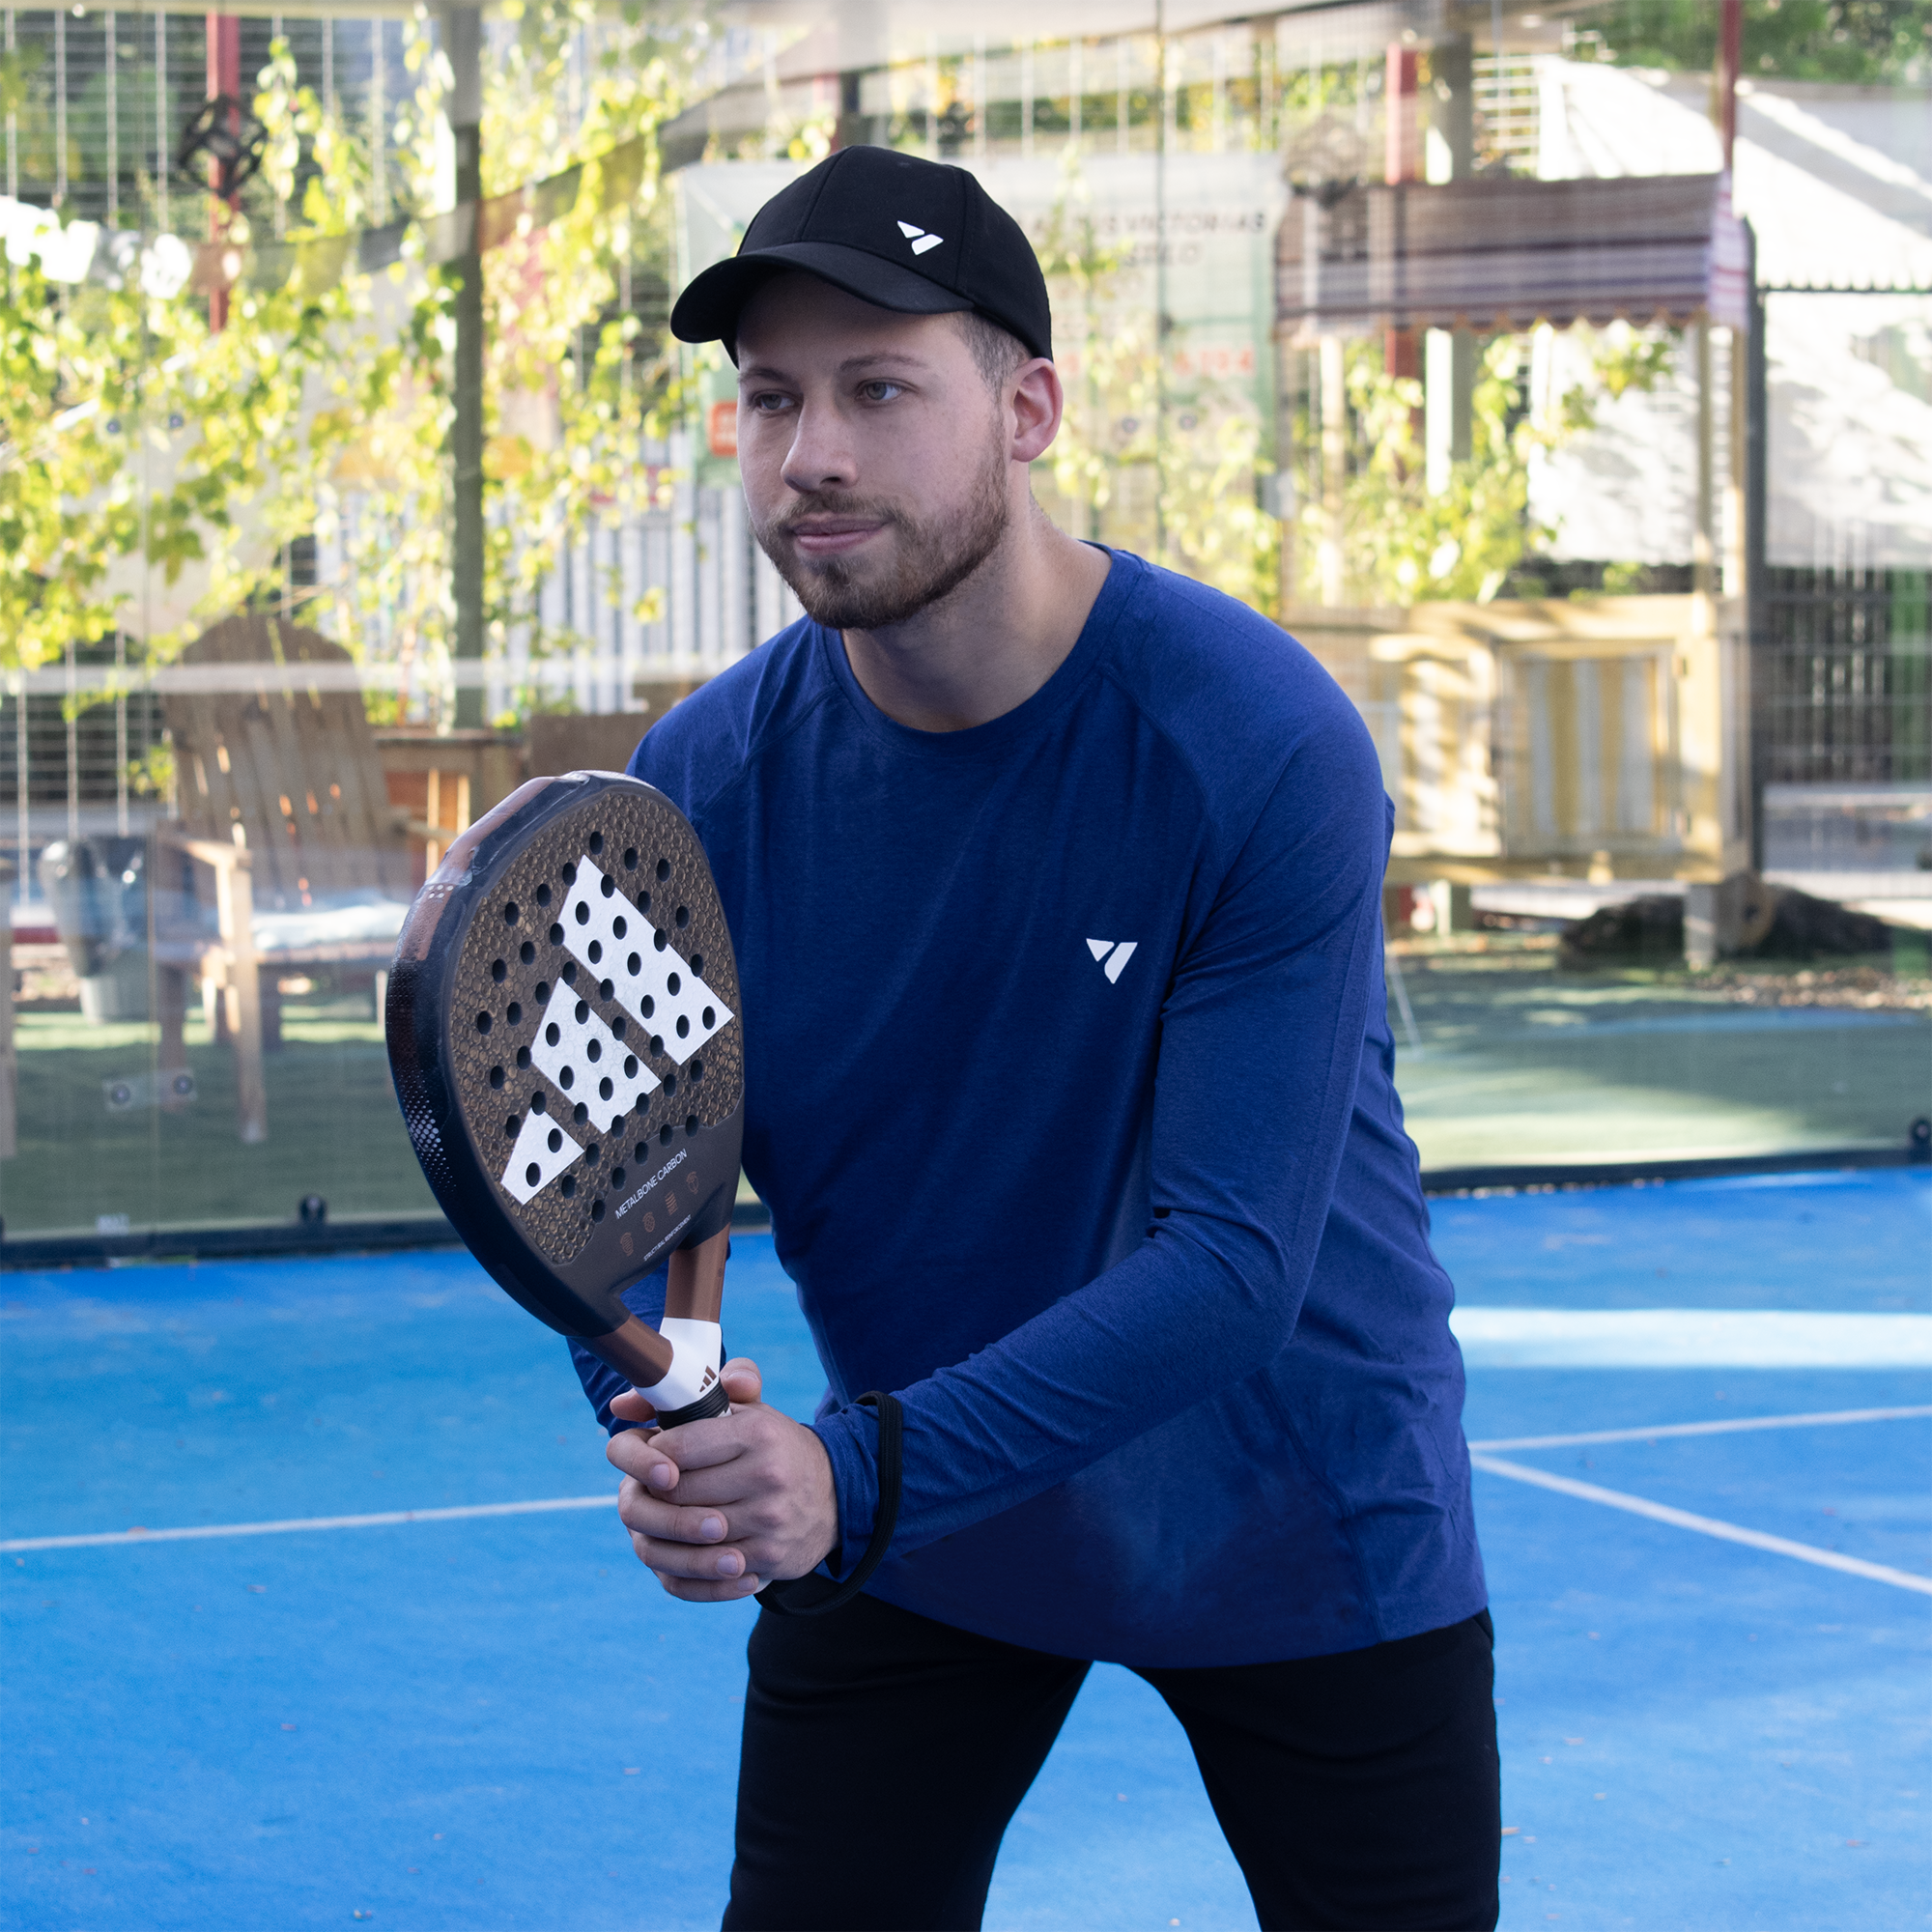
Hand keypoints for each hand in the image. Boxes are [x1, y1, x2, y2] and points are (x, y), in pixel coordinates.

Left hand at [607, 1358, 839, 1601]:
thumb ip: (696, 1391)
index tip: (653, 1457)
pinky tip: (688, 1546)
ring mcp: (769, 1520)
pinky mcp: (770, 1556)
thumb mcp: (749, 1410)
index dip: (653, 1455)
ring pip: (689, 1532)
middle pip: (677, 1493)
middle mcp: (766, 1475)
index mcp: (756, 1433)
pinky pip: (709, 1568)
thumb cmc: (775, 1447)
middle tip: (653, 1489)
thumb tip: (622, 1404)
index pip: (677, 1448)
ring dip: (669, 1527)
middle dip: (656, 1492)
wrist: (835, 1494)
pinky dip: (689, 1560)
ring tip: (668, 1515)